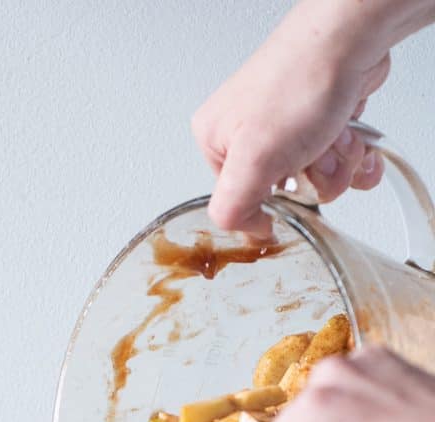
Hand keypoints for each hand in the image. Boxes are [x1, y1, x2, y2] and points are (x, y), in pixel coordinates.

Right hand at [192, 2, 389, 236]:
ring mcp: (287, 127)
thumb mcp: (252, 160)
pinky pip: (339, 160)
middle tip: (314, 155)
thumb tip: (245, 233)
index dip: (273, 205)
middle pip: (285, 194)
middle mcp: (249, 134)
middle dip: (313, 181)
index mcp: (217, 142)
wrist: (348, 38)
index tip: (290, 188)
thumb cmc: (298, 81)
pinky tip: (353, 136)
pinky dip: (353, 154)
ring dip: (337, 165)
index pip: (240, 204)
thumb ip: (233, 207)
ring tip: (334, 136)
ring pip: (317, 180)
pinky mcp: (320, 119)